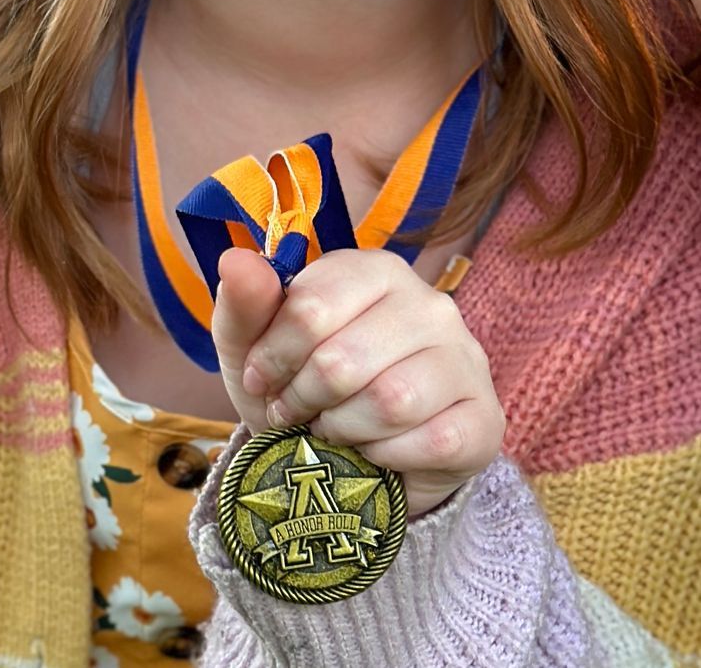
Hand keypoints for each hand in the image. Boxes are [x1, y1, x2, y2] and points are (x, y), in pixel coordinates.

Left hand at [212, 246, 505, 517]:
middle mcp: (430, 304)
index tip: (261, 380)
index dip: (273, 356)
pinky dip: (384, 458)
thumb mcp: (256, 346)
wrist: (358, 460)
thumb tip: (236, 259)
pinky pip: (429, 443)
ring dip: (343, 430)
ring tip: (332, 431)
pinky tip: (374, 452)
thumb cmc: (305, 386)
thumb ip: (244, 302)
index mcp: (376, 270)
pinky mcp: (484, 417)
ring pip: (391, 401)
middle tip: (294, 414)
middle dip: (304, 399)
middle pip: (345, 358)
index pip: (311, 307)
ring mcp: (466, 358)